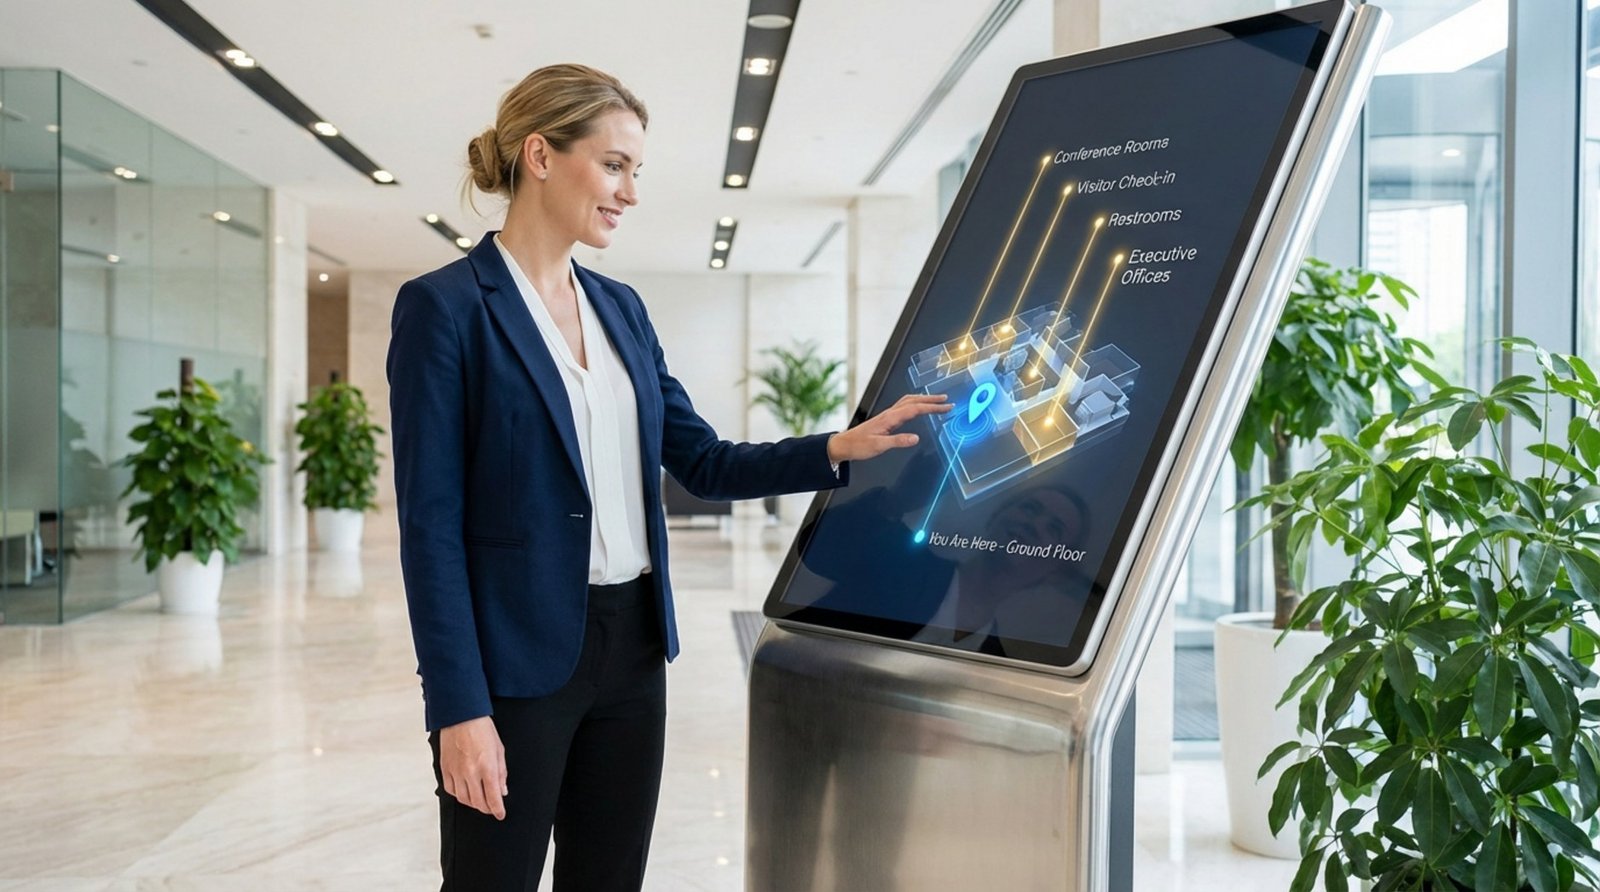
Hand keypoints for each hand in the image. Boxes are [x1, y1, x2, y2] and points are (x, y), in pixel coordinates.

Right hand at [439, 715, 507, 819]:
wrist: (461, 715)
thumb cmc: (482, 729)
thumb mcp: (499, 749)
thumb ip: (501, 772)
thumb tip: (502, 791)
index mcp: (487, 766)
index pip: (493, 797)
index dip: (498, 810)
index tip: (500, 814)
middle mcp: (470, 772)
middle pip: (478, 802)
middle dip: (487, 809)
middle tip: (492, 808)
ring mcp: (456, 771)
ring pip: (463, 799)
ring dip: (473, 804)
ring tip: (480, 802)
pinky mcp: (445, 768)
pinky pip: (450, 789)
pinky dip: (458, 795)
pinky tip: (465, 792)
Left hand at [827, 394, 951, 462]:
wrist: (844, 444)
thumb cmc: (858, 445)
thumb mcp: (879, 446)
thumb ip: (898, 441)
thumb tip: (915, 438)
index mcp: (890, 418)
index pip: (916, 409)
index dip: (932, 407)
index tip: (946, 407)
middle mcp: (889, 413)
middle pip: (914, 401)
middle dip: (931, 399)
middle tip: (946, 400)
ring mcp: (888, 415)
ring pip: (908, 401)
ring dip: (923, 399)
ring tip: (936, 400)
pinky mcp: (886, 419)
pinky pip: (904, 407)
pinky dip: (915, 404)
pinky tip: (918, 408)